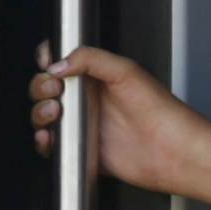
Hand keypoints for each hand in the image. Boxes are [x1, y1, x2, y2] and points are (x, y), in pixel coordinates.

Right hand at [33, 44, 203, 197]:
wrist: (170, 151)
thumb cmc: (160, 111)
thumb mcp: (126, 71)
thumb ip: (90, 59)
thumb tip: (58, 64)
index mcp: (96, 76)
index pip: (62, 60)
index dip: (48, 59)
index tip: (48, 63)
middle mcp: (86, 99)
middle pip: (45, 87)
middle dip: (41, 87)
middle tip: (54, 89)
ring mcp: (81, 124)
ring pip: (43, 115)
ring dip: (40, 112)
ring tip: (56, 113)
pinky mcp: (79, 149)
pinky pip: (51, 144)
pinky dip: (44, 141)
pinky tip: (51, 136)